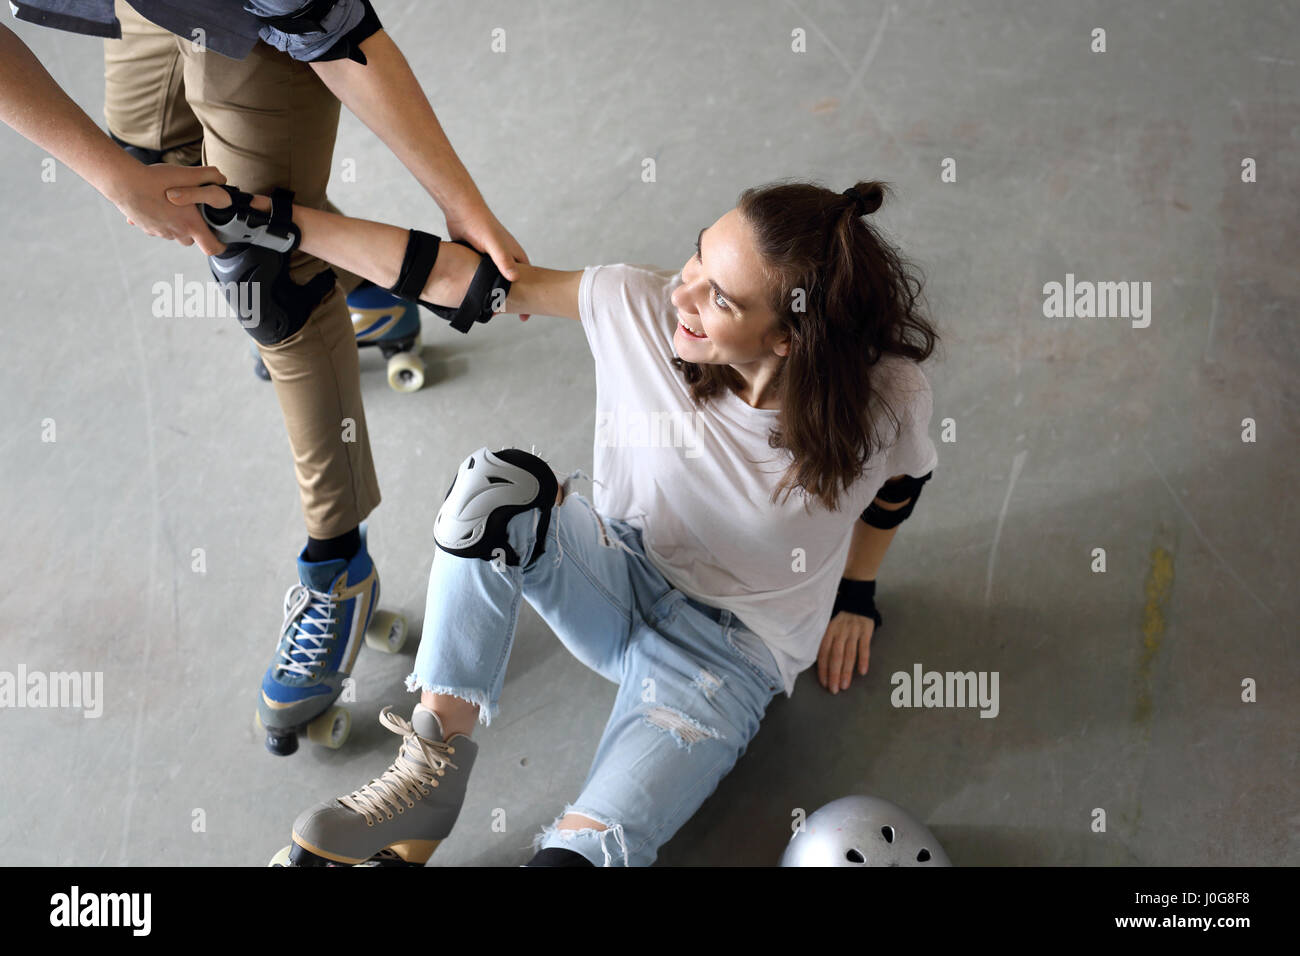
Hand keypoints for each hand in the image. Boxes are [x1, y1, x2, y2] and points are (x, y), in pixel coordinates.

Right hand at [104, 162, 231, 255]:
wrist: (123, 182)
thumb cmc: (156, 179)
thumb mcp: (188, 174)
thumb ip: (209, 176)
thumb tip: (222, 178)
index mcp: (190, 225)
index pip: (212, 248)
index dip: (220, 246)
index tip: (221, 240)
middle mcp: (175, 232)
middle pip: (191, 240)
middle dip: (194, 231)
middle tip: (193, 215)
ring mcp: (158, 231)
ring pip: (173, 234)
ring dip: (176, 225)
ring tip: (173, 206)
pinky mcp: (144, 227)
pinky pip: (156, 227)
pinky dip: (159, 220)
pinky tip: (155, 203)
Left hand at [444, 204, 530, 320]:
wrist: (462, 211)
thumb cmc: (481, 225)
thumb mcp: (494, 245)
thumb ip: (504, 261)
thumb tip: (514, 280)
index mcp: (515, 256)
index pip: (528, 282)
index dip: (528, 300)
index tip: (525, 318)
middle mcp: (507, 258)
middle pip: (514, 285)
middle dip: (512, 301)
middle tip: (508, 318)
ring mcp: (494, 259)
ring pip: (498, 283)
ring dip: (496, 295)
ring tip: (493, 313)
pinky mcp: (480, 259)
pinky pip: (485, 278)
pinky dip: (484, 288)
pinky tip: (477, 298)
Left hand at [816, 611, 875, 693]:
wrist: (857, 600)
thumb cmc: (841, 618)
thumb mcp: (829, 625)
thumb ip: (826, 641)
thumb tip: (820, 663)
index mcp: (828, 631)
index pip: (823, 653)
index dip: (823, 669)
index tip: (824, 683)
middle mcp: (839, 632)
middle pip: (835, 656)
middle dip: (834, 674)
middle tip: (834, 689)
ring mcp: (853, 631)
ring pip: (849, 654)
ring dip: (847, 671)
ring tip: (845, 686)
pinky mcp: (866, 631)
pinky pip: (864, 647)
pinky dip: (863, 660)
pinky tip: (862, 672)